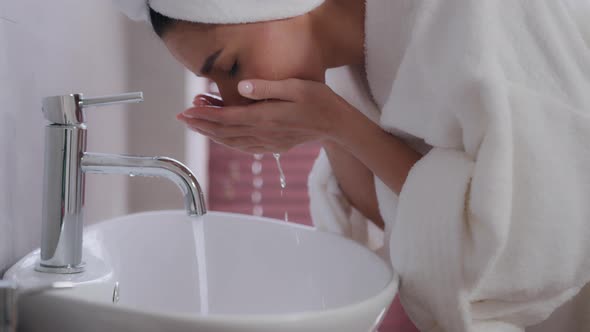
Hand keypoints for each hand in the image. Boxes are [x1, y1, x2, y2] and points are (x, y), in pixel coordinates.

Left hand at [177, 79, 356, 153]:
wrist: (336, 125)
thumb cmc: (319, 101)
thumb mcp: (295, 87)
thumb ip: (267, 87)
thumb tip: (242, 87)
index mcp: (266, 118)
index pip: (227, 118)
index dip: (205, 115)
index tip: (187, 111)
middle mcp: (264, 133)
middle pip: (225, 132)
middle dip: (201, 125)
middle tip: (182, 118)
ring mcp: (268, 142)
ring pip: (232, 142)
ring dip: (212, 134)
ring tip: (196, 126)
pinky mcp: (274, 146)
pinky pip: (244, 147)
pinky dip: (228, 143)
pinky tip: (221, 138)